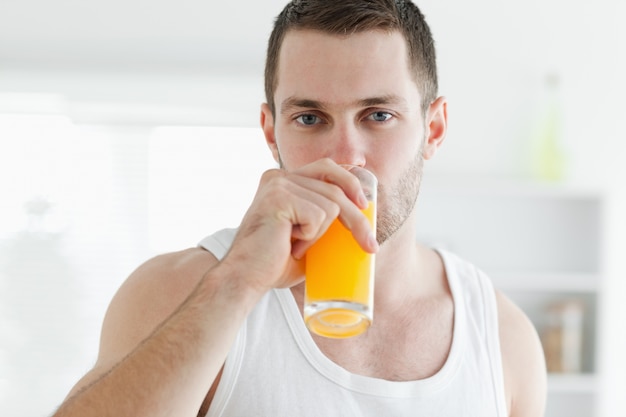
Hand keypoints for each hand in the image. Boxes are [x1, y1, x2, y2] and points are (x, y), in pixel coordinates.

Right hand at [221, 158, 377, 291]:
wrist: (245, 279)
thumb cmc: (272, 263)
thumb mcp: (304, 236)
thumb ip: (321, 220)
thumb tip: (361, 220)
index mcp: (283, 180)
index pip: (326, 168)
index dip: (349, 183)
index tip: (365, 205)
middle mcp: (279, 176)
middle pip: (335, 188)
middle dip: (357, 218)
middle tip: (370, 246)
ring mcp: (278, 185)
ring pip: (330, 205)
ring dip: (320, 234)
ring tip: (295, 246)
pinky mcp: (279, 197)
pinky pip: (319, 215)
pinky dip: (311, 236)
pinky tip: (290, 244)